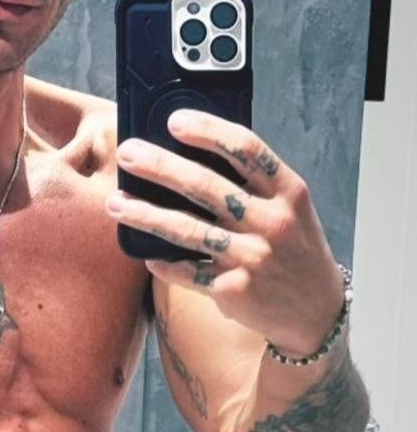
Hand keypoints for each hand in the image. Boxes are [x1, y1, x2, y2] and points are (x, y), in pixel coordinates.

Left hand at [109, 109, 345, 357]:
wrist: (316, 310)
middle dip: (160, 166)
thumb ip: (253, 184)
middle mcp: (272, 222)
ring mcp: (253, 257)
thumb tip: (190, 155)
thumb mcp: (289, 208)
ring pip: (187, 230)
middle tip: (127, 153)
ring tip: (115, 202)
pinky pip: (187, 271)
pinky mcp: (234, 290)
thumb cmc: (293, 248)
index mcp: (288, 192)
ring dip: (145, 214)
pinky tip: (145, 252)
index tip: (174, 121)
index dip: (208, 132)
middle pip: (206, 186)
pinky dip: (163, 263)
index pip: (246, 150)